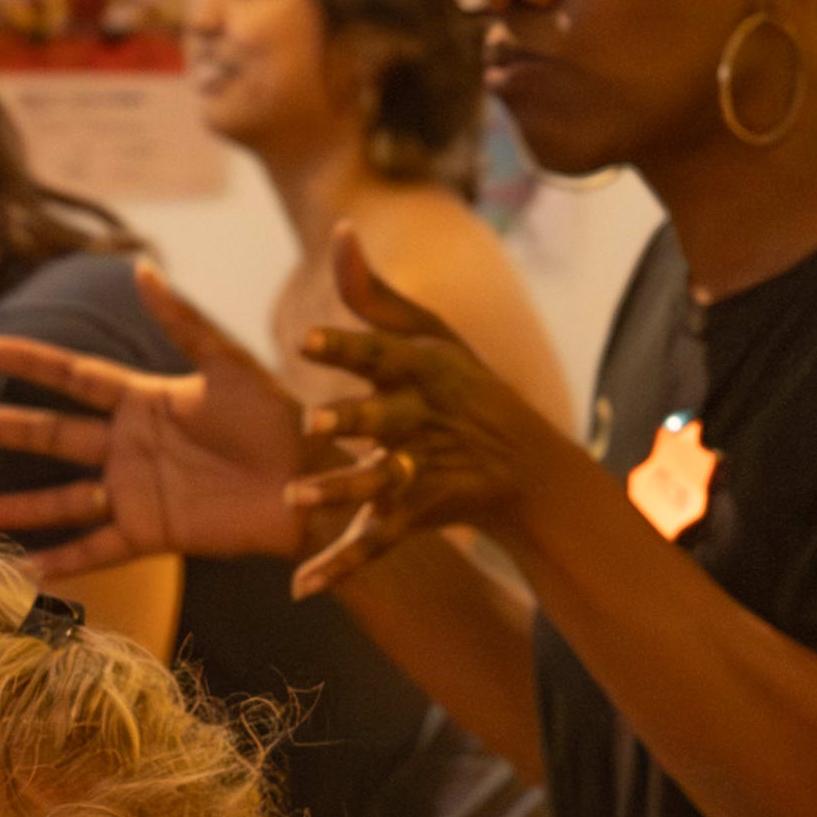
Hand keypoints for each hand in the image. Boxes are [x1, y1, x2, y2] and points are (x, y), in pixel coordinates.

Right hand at [0, 263, 311, 575]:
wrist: (314, 480)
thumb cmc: (279, 418)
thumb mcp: (229, 365)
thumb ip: (184, 322)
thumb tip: (141, 269)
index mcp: (145, 400)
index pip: (73, 378)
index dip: (31, 363)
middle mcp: (129, 447)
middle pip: (50, 437)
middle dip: (0, 429)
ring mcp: (135, 492)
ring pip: (59, 500)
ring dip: (13, 507)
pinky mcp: (153, 532)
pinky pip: (97, 548)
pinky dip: (61, 563)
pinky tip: (20, 570)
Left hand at [278, 227, 585, 597]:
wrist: (520, 463)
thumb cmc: (462, 383)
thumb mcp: (427, 333)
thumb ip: (373, 292)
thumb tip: (339, 229)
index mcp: (421, 372)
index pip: (380, 356)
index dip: (345, 349)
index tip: (305, 341)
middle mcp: (421, 421)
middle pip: (382, 422)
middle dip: (350, 423)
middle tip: (312, 425)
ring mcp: (420, 471)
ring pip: (377, 483)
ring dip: (341, 493)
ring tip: (296, 501)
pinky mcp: (413, 515)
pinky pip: (372, 544)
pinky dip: (340, 567)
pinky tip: (302, 587)